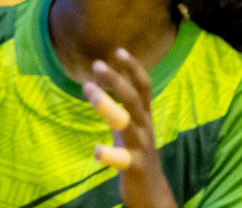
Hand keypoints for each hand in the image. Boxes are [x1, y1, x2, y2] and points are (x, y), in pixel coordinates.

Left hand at [84, 50, 177, 207]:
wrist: (152, 191)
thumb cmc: (137, 150)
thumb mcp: (131, 122)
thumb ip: (120, 100)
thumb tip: (103, 73)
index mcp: (143, 115)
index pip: (143, 86)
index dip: (134, 68)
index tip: (119, 50)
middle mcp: (144, 127)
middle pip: (133, 99)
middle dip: (117, 80)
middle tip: (97, 65)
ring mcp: (140, 147)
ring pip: (126, 123)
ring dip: (107, 106)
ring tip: (88, 89)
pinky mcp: (135, 167)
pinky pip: (123, 160)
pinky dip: (109, 154)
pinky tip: (97, 150)